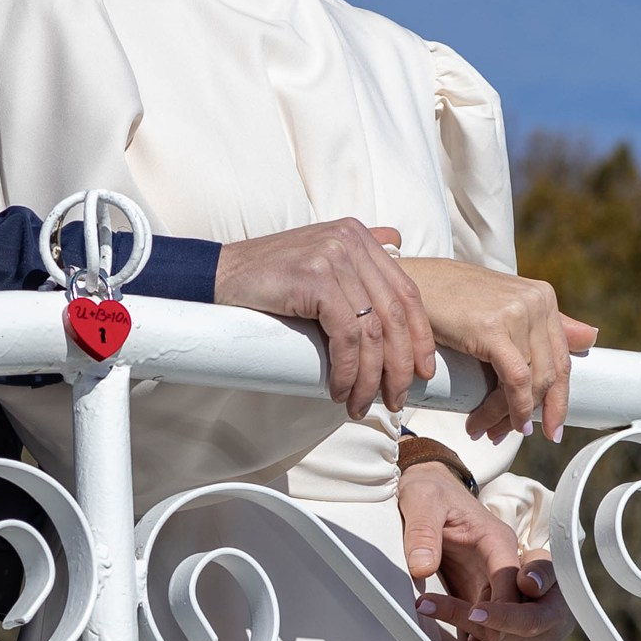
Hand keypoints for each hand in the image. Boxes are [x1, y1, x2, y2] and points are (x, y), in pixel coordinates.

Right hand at [214, 219, 435, 421]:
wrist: (216, 277)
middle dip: (400, 365)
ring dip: (371, 377)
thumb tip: (397, 242)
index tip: (423, 372)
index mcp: (358, 236)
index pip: (406, 292)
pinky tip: (339, 388)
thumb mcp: (318, 256)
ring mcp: (334, 257)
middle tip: (395, 398)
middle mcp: (351, 240)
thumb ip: (357, 253)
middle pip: (395, 313)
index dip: (420, 336)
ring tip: (360, 404)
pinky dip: (347, 369)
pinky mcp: (315, 279)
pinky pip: (346, 335)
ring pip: (372, 330)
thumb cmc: (266, 277)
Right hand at [391, 259, 595, 441]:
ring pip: (531, 382)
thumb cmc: (451, 298)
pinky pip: (513, 380)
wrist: (412, 284)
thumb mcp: (504, 307)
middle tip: (516, 434)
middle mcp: (537, 302)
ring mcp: (518, 313)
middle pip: (549, 373)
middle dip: (535, 412)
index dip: (558, 397)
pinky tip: (492, 421)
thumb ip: (545, 322)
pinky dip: (507, 407)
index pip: (562, 358)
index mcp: (543, 297)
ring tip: (489, 431)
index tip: (551, 426)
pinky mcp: (494, 327)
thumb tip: (591, 337)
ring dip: (510, 415)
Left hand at [399, 463, 573, 640]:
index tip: (478, 626)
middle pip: (508, 623)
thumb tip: (420, 567)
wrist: (428, 489)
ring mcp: (492, 595)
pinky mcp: (477, 610)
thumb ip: (422, 531)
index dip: (498, 607)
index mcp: (498, 544)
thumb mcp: (422, 499)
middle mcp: (502, 574)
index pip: (509, 580)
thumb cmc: (428, 491)